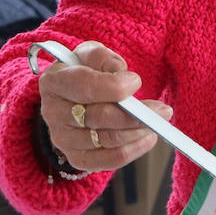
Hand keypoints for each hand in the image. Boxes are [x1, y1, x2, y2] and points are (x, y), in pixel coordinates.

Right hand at [37, 40, 168, 171]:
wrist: (73, 97)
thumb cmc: (86, 72)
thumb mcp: (91, 55)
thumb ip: (103, 57)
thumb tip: (118, 72)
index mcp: (54, 82)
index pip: (83, 86)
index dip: (113, 86)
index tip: (136, 82)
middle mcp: (53, 112)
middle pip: (99, 117)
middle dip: (136, 114)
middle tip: (163, 110)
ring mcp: (63, 138)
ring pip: (107, 139)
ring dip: (138, 131)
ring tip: (158, 122)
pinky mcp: (77, 157)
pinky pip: (109, 159)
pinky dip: (134, 150)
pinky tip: (147, 137)